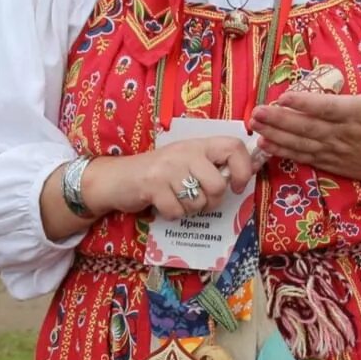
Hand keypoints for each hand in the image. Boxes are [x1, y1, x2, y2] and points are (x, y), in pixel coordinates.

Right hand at [82, 136, 254, 220]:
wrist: (117, 178)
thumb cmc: (158, 173)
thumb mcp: (186, 162)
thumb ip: (211, 167)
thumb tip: (243, 179)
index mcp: (198, 144)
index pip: (233, 147)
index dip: (243, 170)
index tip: (237, 186)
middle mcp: (184, 152)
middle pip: (218, 185)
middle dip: (212, 202)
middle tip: (200, 201)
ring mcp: (168, 168)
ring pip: (197, 202)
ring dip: (190, 210)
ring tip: (178, 200)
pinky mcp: (152, 185)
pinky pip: (177, 211)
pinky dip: (172, 214)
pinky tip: (164, 204)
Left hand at [249, 51, 360, 203]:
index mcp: (355, 114)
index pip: (327, 108)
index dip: (305, 104)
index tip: (284, 97)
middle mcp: (341, 133)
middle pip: (306, 127)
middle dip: (279, 120)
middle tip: (257, 111)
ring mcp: (332, 150)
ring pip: (299, 142)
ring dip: (275, 134)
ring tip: (254, 124)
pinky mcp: (327, 162)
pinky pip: (301, 156)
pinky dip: (282, 151)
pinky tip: (264, 143)